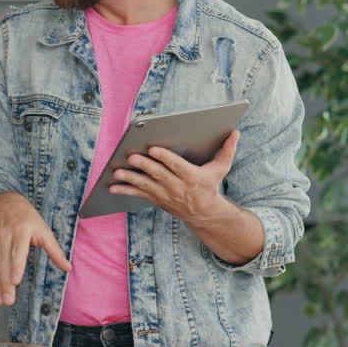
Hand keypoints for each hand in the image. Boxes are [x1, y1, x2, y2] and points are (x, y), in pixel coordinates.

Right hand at [0, 193, 70, 306]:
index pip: (18, 251)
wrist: (2, 202)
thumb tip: (68, 268)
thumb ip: (55, 250)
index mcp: (21, 231)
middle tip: (7, 301)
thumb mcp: (43, 230)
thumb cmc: (27, 218)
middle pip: (3, 262)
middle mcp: (4, 235)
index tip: (15, 281)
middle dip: (5, 283)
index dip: (16, 266)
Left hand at [109, 130, 239, 220]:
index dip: (165, 158)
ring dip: (130, 179)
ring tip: (117, 172)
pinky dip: (125, 190)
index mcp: (192, 177)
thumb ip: (227, 150)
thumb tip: (235, 132)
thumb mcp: (221, 169)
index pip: (177, 166)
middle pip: (158, 175)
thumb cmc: (210, 186)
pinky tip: (112, 186)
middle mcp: (177, 187)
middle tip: (131, 157)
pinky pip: (139, 194)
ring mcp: (165, 194)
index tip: (153, 149)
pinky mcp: (156, 199)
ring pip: (145, 185)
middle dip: (144, 166)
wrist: (204, 214)